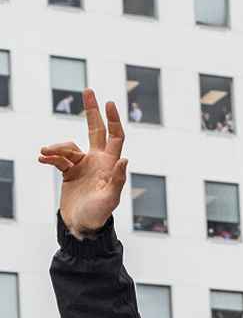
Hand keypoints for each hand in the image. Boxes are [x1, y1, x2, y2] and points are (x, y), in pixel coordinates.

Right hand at [38, 89, 127, 238]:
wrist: (81, 227)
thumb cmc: (99, 215)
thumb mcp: (110, 199)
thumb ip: (117, 180)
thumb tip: (125, 160)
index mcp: (110, 164)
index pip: (115, 136)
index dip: (113, 119)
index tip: (108, 102)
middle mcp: (98, 161)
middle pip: (96, 130)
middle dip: (92, 110)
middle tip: (88, 90)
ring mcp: (83, 165)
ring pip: (69, 146)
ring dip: (57, 147)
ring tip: (44, 153)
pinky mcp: (69, 172)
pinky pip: (57, 159)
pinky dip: (50, 157)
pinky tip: (41, 159)